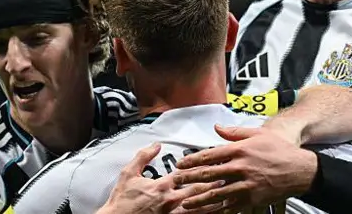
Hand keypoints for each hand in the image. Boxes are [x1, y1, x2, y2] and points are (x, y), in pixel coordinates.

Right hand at [96, 143, 225, 213]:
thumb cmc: (121, 200)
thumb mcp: (128, 174)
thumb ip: (143, 157)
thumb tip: (156, 144)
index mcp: (161, 186)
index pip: (186, 173)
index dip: (201, 167)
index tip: (214, 161)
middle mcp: (171, 200)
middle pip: (198, 190)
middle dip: (214, 182)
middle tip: (230, 175)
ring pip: (200, 208)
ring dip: (215, 201)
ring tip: (230, 195)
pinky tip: (218, 211)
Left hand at [172, 125, 318, 212]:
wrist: (299, 170)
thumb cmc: (278, 150)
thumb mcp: (257, 134)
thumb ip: (234, 132)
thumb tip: (216, 127)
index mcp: (240, 150)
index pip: (210, 155)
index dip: (192, 160)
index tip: (180, 164)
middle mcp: (240, 168)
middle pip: (209, 175)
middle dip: (190, 179)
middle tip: (176, 182)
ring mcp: (246, 185)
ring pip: (217, 194)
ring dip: (199, 199)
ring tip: (185, 203)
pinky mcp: (252, 199)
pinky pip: (231, 206)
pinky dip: (217, 211)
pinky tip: (207, 213)